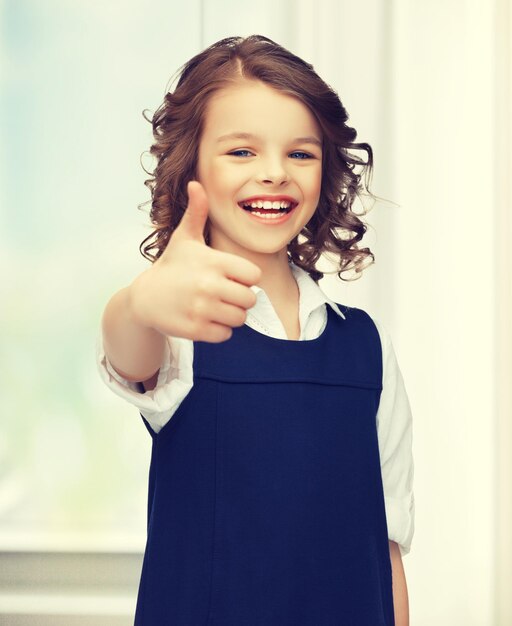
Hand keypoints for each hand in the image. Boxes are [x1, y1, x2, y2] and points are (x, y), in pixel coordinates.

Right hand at [128, 180, 261, 342]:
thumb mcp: (184, 238)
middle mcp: (209, 285)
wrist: (144, 297)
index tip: (230, 278)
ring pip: (239, 319)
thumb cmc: (171, 266)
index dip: (245, 278)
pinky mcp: (195, 330)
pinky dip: (220, 330)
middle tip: (224, 295)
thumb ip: (197, 213)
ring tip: (216, 307)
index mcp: (214, 262)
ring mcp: (202, 309)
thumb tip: (196, 184)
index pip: (254, 276)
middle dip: (240, 299)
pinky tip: (207, 319)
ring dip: (231, 315)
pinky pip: (225, 335)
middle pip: (250, 300)